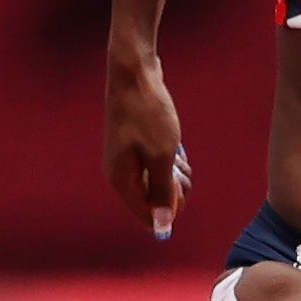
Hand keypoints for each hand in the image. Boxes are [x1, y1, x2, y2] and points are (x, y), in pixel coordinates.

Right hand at [105, 56, 189, 243]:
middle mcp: (120, 173)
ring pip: (158, 183)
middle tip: (181, 167)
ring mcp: (127, 159)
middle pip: (153, 201)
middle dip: (174, 190)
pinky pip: (158, 166)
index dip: (168, 210)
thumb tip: (161, 226)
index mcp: (121, 180)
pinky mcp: (136, 146)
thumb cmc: (148, 113)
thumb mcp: (162, 156)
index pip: (145, 215)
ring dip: (175, 175)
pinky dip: (171, 160)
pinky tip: (176, 145)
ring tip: (179, 153)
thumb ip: (162, 193)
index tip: (181, 188)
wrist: (135, 74)